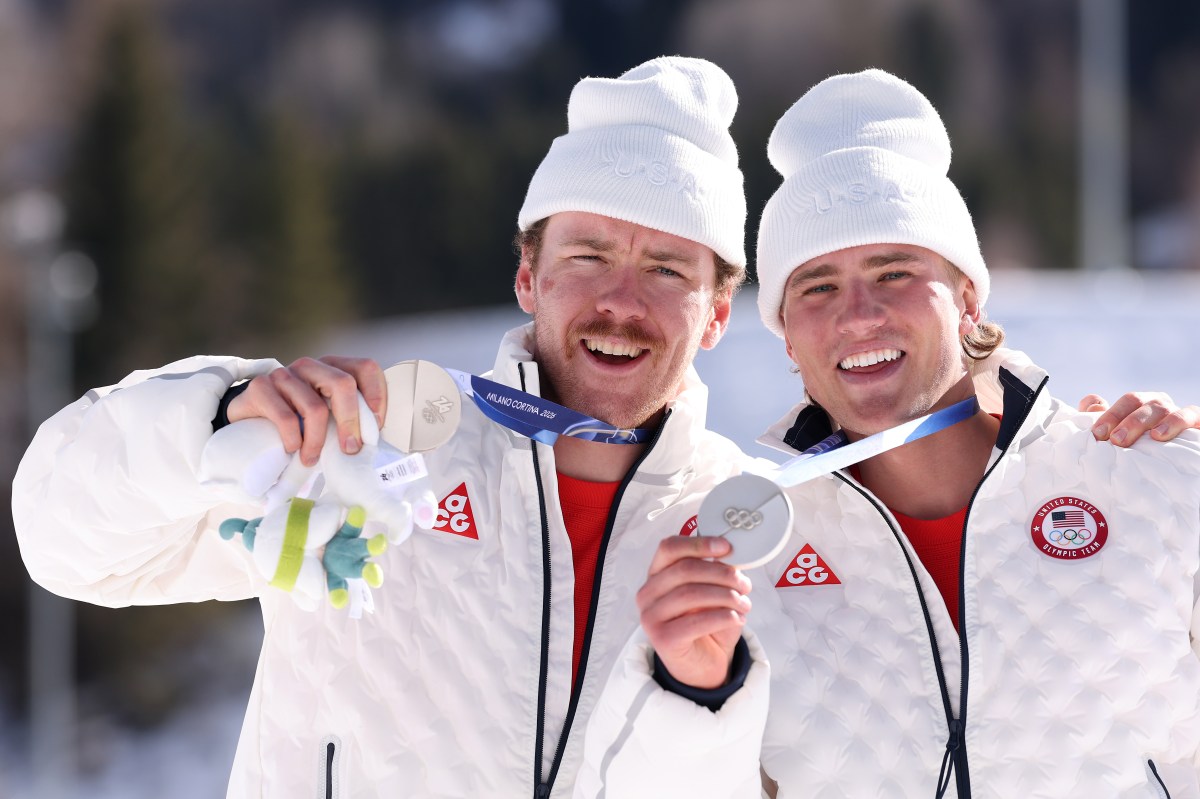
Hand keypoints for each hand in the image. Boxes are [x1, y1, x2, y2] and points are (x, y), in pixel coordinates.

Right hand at [229, 356, 386, 465]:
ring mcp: (284, 374)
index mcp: (332, 368)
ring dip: (317, 441)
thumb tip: (375, 439)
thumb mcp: (327, 418)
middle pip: (343, 383)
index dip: (377, 397)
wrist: (246, 422)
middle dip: (351, 421)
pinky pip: (286, 418)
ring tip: (311, 460)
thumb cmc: (296, 423)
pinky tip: (292, 450)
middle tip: (350, 449)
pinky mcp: (260, 388)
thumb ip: (348, 419)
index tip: (375, 428)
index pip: (366, 368)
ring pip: (315, 407)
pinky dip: (293, 440)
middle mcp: (310, 366)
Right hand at [637, 535, 751, 689]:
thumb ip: (715, 573)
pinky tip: (737, 618)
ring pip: (691, 594)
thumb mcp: (710, 591)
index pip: (670, 548)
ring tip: (744, 604)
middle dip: (721, 574)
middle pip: (684, 570)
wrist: (703, 665)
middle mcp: (648, 594)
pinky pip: (696, 622)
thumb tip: (731, 557)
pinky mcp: (663, 639)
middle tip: (744, 583)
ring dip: (726, 596)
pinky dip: (723, 617)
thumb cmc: (706, 623)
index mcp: (657, 574)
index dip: (698, 543)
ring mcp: (651, 617)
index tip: (726, 547)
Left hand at [1079, 392, 1199, 446]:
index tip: (1096, 434)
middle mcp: (1157, 405)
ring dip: (1146, 421)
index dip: (1110, 415)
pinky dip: (1177, 421)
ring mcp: (1176, 413)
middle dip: (1125, 420)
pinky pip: (1191, 414)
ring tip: (1139, 438)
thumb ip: (1102, 422)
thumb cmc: (1138, 452)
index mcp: (1138, 405)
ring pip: (1162, 408)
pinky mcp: (1196, 423)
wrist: (1173, 469)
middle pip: (1138, 402)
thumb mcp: (1119, 439)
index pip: (1124, 402)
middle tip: (1115, 440)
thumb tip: (1093, 407)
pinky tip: (1161, 434)